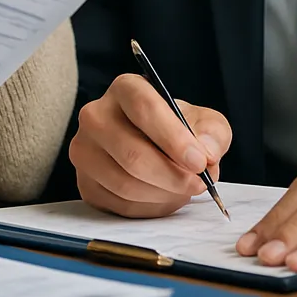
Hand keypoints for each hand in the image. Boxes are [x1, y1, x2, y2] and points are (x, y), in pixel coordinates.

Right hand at [69, 73, 232, 217]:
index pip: (144, 108)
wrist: (151, 147)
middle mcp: (96, 114)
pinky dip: (149, 207)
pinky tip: (163, 196)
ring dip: (163, 194)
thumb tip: (207, 153)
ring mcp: (84, 149)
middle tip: (198, 184)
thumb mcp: (204, 123)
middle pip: (132, 153)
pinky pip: (119, 204)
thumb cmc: (176, 130)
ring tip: (182, 189)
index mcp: (125, 89)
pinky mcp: (84, 181)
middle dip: (172, 176)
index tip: (198, 162)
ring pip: (125, 183)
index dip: (173, 138)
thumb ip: (213, 133)